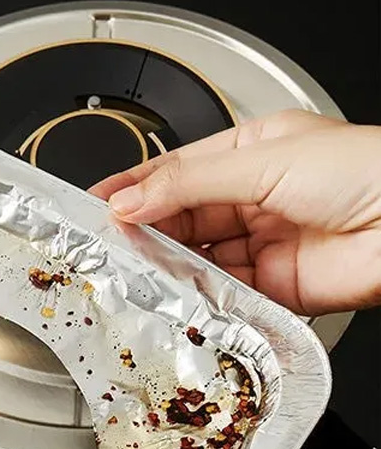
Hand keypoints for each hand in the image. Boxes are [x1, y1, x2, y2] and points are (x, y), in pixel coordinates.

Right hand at [89, 110, 380, 315]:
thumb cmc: (366, 172)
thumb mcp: (262, 161)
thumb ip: (186, 184)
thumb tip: (128, 200)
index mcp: (249, 154)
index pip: (175, 171)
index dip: (134, 187)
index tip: (95, 203)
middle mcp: (252, 198)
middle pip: (180, 216)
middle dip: (144, 228)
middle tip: (108, 241)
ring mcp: (260, 243)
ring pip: (195, 256)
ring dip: (166, 263)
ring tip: (136, 267)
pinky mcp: (271, 286)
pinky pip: (220, 292)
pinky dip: (197, 295)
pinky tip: (177, 291)